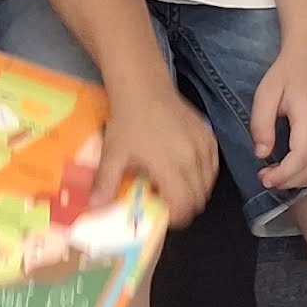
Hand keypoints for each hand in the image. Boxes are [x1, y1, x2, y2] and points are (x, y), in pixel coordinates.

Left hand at [95, 75, 217, 226]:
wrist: (144, 88)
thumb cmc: (127, 122)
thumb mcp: (113, 153)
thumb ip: (105, 182)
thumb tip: (94, 207)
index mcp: (169, 166)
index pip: (184, 205)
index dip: (176, 217)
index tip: (164, 214)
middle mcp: (192, 159)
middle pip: (198, 199)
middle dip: (184, 205)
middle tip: (164, 199)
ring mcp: (203, 147)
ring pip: (208, 184)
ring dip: (194, 191)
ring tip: (172, 182)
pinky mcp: (209, 137)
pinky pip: (213, 166)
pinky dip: (203, 174)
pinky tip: (185, 168)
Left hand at [253, 41, 306, 191]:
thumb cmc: (287, 73)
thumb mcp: (265, 93)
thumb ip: (261, 125)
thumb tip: (262, 154)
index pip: (302, 156)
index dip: (284, 174)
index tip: (264, 178)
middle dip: (289, 181)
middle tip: (267, 177)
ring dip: (303, 181)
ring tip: (281, 176)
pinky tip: (300, 173)